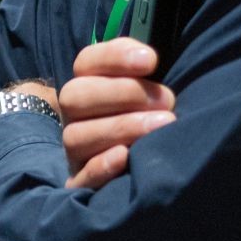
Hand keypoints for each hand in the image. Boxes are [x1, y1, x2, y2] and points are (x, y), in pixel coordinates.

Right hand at [57, 37, 176, 189]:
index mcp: (87, 85)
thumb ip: (144, 72)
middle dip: (123, 93)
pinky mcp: (80, 184)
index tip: (151, 60)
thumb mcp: (148, 92)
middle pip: (75, 96)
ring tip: (162, 125)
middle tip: (166, 99)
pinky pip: (80, 176)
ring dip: (120, 127)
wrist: (145, 175)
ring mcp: (74, 150)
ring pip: (76, 135)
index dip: (115, 57)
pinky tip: (125, 157)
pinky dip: (101, 165)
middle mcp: (74, 116)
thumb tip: (150, 56)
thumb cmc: (151, 120)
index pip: (86, 62)